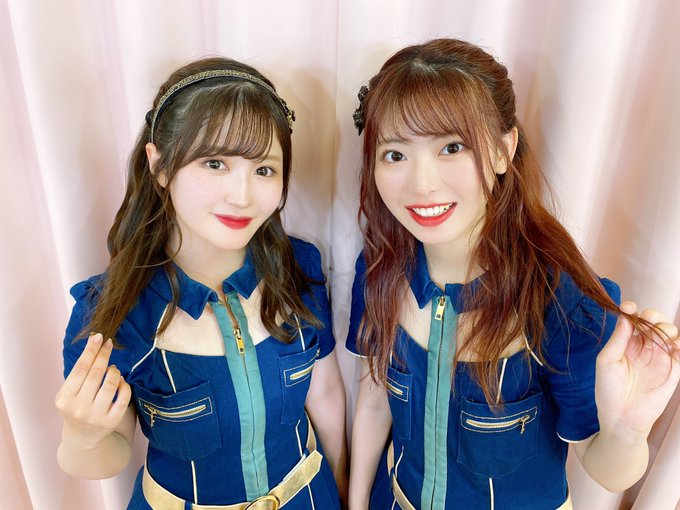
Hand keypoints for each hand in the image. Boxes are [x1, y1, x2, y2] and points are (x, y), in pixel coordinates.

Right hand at [55, 333, 131, 449]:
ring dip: (114, 371)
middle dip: (104, 355)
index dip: (90, 351)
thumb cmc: (76, 407)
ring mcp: (95, 416)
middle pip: (96, 374)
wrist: (82, 437)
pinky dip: (124, 385)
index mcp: (65, 399)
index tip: (98, 336)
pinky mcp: (111, 421)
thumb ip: (79, 373)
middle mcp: (78, 408)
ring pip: (111, 384)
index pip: (80, 369)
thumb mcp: (69, 392)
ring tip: (113, 369)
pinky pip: (123, 397)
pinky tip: (120, 381)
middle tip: (109, 344)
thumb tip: (96, 343)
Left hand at [595, 301, 679, 438]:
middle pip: (653, 322)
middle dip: (652, 316)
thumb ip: (618, 339)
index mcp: (625, 343)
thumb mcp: (607, 361)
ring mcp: (659, 357)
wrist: (622, 417)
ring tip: (658, 333)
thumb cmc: (608, 389)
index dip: (632, 310)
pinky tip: (671, 342)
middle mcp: (642, 347)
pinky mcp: (672, 370)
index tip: (629, 307)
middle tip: (647, 319)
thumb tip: (626, 316)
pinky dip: (678, 343)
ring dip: (665, 327)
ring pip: (668, 333)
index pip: (632, 320)